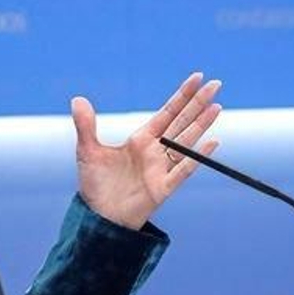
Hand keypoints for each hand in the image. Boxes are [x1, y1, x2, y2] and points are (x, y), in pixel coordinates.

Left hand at [70, 72, 221, 230]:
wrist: (99, 217)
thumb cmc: (96, 185)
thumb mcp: (87, 151)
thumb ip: (86, 126)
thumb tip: (77, 99)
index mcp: (141, 140)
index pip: (167, 112)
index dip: (182, 95)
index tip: (197, 77)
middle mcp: (155, 151)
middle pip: (182, 122)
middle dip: (198, 103)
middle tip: (216, 83)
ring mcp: (162, 169)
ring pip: (186, 142)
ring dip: (201, 124)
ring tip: (216, 106)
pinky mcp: (163, 188)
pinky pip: (184, 170)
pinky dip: (197, 157)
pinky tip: (211, 143)